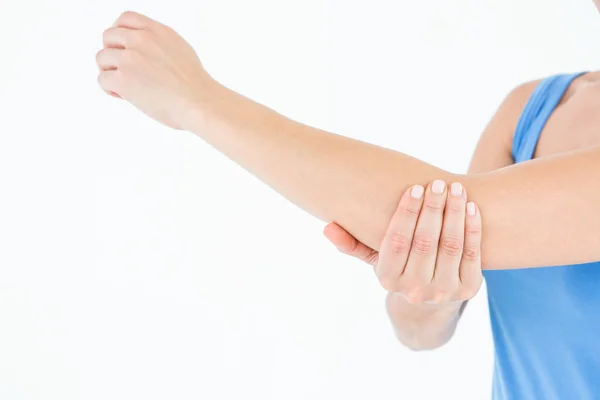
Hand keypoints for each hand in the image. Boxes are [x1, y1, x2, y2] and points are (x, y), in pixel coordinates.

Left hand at [96, 11, 217, 129]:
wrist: (198, 102)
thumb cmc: (195, 85)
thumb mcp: (181, 49)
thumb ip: (159, 44)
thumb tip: (147, 51)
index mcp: (157, 31)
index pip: (125, 19)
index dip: (119, 33)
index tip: (121, 46)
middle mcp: (141, 40)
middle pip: (108, 37)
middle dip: (112, 53)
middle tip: (121, 69)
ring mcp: (130, 58)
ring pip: (102, 58)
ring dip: (110, 72)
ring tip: (124, 86)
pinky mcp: (123, 79)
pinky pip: (103, 80)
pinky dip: (110, 90)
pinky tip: (124, 96)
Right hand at [324, 180, 482, 305]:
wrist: (429, 305)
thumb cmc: (399, 269)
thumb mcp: (373, 259)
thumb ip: (352, 243)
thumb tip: (328, 227)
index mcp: (388, 279)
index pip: (397, 242)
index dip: (407, 213)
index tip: (415, 188)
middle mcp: (415, 289)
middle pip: (425, 242)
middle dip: (433, 208)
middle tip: (437, 183)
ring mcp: (443, 291)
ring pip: (450, 245)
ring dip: (454, 214)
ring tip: (456, 189)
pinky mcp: (468, 289)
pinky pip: (471, 254)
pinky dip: (472, 228)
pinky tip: (471, 206)